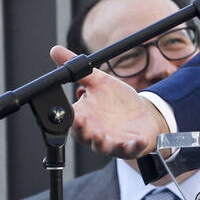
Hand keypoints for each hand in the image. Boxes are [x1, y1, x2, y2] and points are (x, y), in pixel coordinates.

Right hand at [49, 45, 169, 157]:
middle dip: (82, 131)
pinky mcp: (130, 146)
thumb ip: (78, 69)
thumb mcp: (99, 81)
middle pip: (84, 136)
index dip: (70, 118)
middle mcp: (95, 133)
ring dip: (101, 143)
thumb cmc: (118, 101)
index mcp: (85, 118)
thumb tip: (55, 50)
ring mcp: (112, 142)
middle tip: (82, 122)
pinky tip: (138, 139)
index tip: (71, 112)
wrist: (143, 114)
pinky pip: (131, 148)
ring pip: (103, 147)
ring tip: (100, 136)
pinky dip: (134, 145)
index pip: (72, 120)